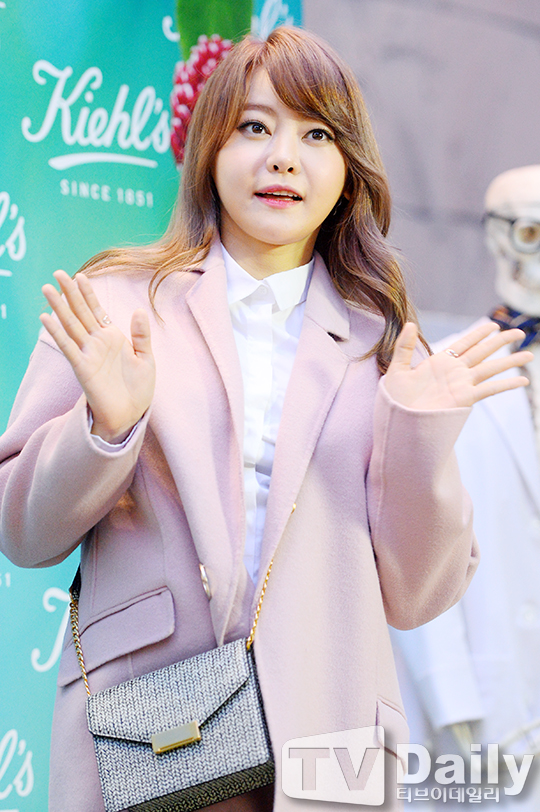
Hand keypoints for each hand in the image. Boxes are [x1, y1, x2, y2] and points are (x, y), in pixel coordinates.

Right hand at [40, 270, 154, 441]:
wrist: (131, 414)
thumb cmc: (138, 388)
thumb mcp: (146, 358)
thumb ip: (141, 336)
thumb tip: (139, 310)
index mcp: (113, 338)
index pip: (97, 310)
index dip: (88, 293)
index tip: (80, 275)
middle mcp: (97, 343)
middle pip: (80, 312)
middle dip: (70, 293)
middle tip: (57, 272)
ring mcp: (88, 354)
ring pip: (71, 325)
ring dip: (58, 307)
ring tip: (47, 289)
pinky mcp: (83, 368)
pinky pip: (68, 347)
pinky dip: (57, 332)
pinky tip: (46, 318)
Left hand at [384, 322, 532, 409]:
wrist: (398, 423)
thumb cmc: (395, 399)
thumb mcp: (397, 369)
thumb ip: (404, 346)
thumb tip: (411, 323)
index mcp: (440, 362)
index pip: (464, 343)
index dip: (479, 333)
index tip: (493, 324)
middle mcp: (455, 372)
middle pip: (483, 352)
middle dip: (501, 341)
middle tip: (519, 332)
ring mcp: (462, 385)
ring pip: (491, 368)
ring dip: (510, 361)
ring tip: (529, 355)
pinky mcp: (464, 399)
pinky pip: (489, 389)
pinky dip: (506, 384)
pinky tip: (522, 380)